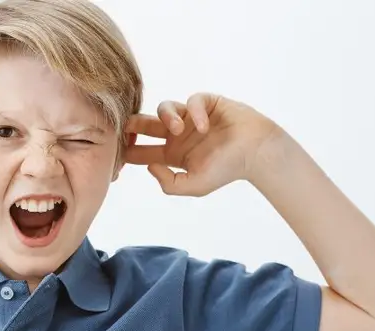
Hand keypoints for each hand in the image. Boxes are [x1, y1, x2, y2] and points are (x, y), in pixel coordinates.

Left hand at [123, 93, 283, 196]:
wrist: (256, 152)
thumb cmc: (227, 170)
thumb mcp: (194, 186)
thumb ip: (169, 183)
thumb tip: (149, 166)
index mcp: (172, 154)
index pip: (142, 150)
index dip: (128, 150)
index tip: (117, 151)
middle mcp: (178, 135)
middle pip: (146, 125)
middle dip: (133, 124)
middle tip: (126, 125)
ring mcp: (191, 118)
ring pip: (165, 108)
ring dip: (167, 117)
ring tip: (177, 129)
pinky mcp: (207, 103)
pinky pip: (192, 100)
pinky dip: (195, 111)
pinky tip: (203, 126)